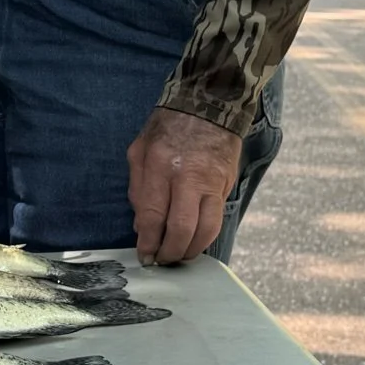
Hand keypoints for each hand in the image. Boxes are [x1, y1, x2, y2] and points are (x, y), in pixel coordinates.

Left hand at [127, 107, 242, 265]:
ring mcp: (211, 182)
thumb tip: (141, 225)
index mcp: (160, 164)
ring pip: (205, 229)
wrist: (210, 103)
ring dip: (190, 250)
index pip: (153, 214)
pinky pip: (217, 220)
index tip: (145, 255)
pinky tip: (194, 241)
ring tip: (178, 255)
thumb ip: (137, 187)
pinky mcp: (226, 185)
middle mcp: (187, 175)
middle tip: (161, 260)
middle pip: (181, 228)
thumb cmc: (169, 126)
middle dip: (169, 252)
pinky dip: (205, 237)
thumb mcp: (140, 148)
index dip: (148, 241)